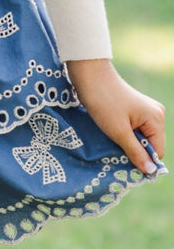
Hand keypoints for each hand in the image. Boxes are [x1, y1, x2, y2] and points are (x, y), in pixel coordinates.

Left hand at [65, 58, 165, 174]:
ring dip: (127, 144)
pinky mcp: (135, 110)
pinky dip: (124, 136)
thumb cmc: (104, 103)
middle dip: (135, 152)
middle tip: (115, 153)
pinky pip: (134, 130)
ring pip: (141, 138)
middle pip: (150, 145)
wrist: (90, 77)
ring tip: (112, 142)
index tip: (125, 166)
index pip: (157, 151)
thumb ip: (135, 152)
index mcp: (156, 119)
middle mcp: (156, 114)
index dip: (144, 161)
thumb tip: (151, 171)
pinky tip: (112, 134)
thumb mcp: (119, 132)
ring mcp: (146, 111)